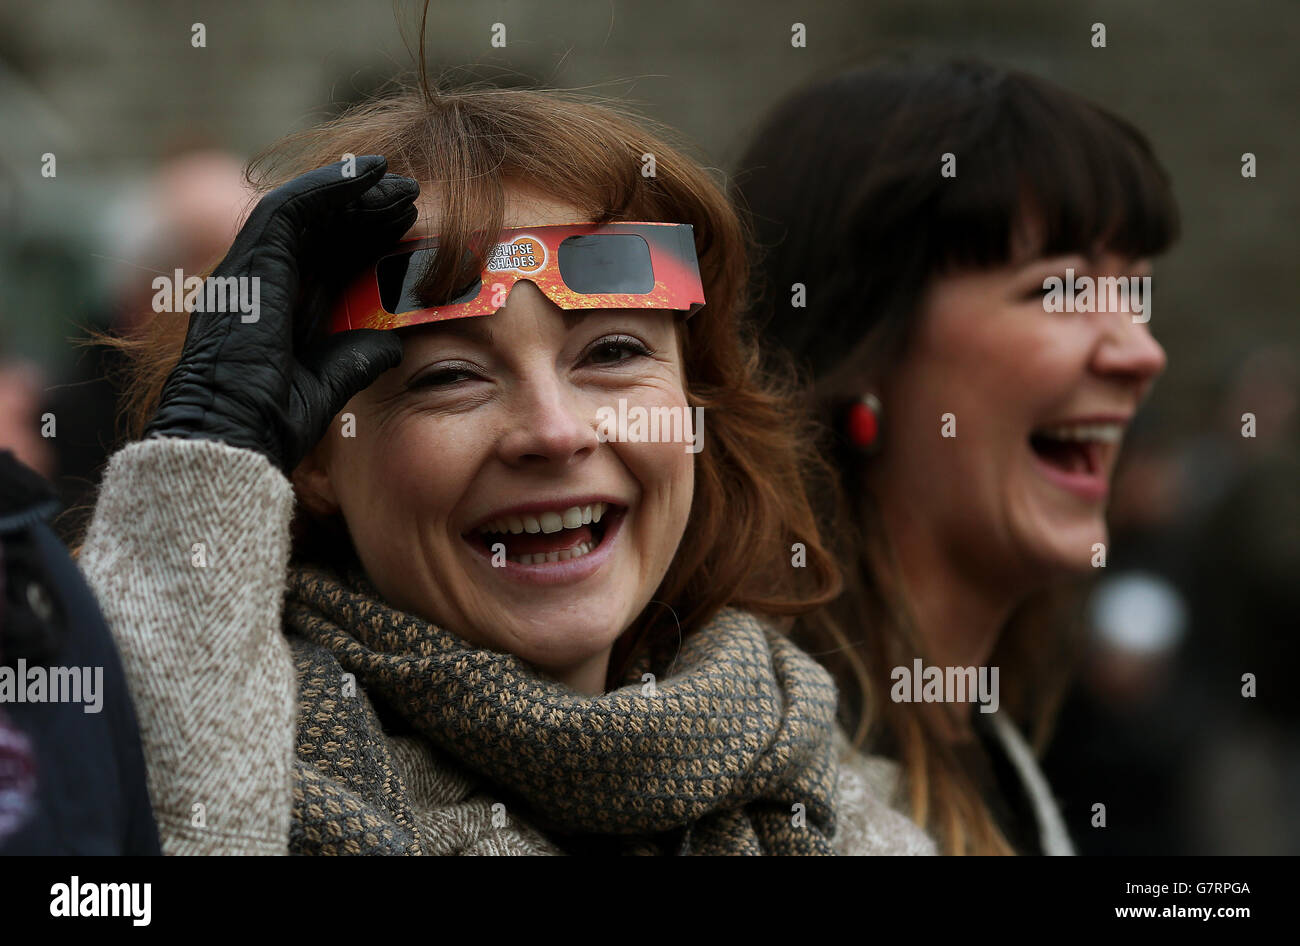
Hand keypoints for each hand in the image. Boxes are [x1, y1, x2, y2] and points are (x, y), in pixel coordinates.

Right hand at [143, 155, 418, 473]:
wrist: (238, 430)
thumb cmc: (276, 418)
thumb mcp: (332, 379)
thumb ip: (360, 355)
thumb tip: (395, 341)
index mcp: (279, 306)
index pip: (326, 256)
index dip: (368, 236)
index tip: (411, 226)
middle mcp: (262, 280)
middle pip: (320, 228)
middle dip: (367, 208)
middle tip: (413, 195)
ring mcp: (252, 267)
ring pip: (306, 209)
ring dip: (355, 191)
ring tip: (401, 184)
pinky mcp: (250, 259)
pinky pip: (290, 206)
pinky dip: (329, 184)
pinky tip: (368, 174)